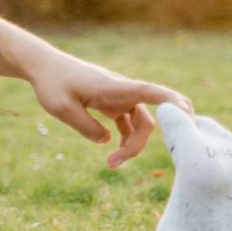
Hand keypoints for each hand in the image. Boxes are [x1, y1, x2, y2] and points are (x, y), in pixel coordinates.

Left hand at [27, 53, 193, 168]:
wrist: (43, 66)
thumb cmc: (52, 83)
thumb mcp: (62, 108)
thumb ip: (86, 127)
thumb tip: (108, 141)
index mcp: (113, 87)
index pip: (149, 91)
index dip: (171, 102)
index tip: (188, 114)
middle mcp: (122, 91)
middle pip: (146, 120)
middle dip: (138, 144)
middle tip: (114, 163)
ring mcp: (119, 97)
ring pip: (140, 124)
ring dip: (131, 145)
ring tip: (111, 164)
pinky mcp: (112, 103)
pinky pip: (128, 124)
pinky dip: (126, 139)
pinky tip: (113, 153)